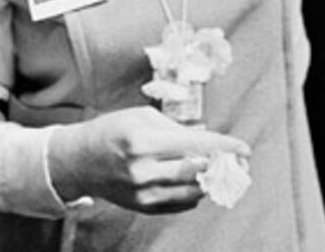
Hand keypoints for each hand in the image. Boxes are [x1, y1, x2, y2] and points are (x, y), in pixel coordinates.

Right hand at [48, 106, 249, 214]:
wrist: (80, 160)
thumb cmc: (112, 130)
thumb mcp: (142, 117)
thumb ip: (175, 130)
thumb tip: (207, 139)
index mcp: (144, 141)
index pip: (194, 145)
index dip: (223, 146)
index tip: (244, 148)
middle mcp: (144, 171)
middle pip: (196, 172)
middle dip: (221, 165)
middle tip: (236, 160)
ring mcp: (143, 193)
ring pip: (191, 192)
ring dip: (210, 180)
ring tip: (219, 169)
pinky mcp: (143, 207)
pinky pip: (180, 204)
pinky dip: (193, 192)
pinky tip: (195, 179)